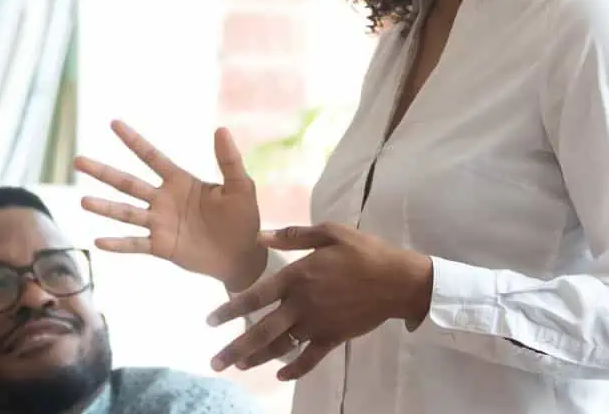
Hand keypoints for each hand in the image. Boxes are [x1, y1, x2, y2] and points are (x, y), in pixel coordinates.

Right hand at [75, 121, 265, 288]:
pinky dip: (118, 244)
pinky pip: (136, 244)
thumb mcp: (240, 186)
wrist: (243, 255)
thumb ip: (229, 160)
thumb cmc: (243, 218)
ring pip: (126, 213)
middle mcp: (163, 200)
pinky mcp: (161, 246)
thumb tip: (221, 129)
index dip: (133, 140)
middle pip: (128, 182)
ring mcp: (160, 224)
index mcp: (180, 181)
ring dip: (104, 207)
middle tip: (78, 160)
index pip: (151, 156)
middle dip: (103, 172)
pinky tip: (99, 242)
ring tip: (83, 201)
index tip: (113, 123)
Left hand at [204, 223, 432, 380]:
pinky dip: (294, 370)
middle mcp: (301, 305)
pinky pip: (309, 359)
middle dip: (235, 349)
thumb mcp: (330, 232)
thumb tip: (260, 236)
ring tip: (238, 367)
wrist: (399, 280)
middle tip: (214, 363)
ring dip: (257, 359)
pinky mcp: (333, 337)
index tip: (209, 322)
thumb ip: (294, 236)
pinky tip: (279, 376)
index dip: (230, 310)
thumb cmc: (365, 252)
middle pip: (261, 331)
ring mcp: (317, 324)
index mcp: (297, 277)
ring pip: (280, 347)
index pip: (255, 297)